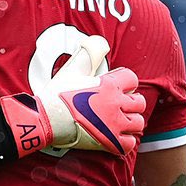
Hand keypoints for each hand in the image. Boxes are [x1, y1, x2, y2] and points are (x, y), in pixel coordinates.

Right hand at [0, 35, 144, 156]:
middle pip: (140, 102)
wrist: (46, 119)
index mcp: (109, 85)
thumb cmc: (57, 94)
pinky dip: (125, 142)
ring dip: (130, 123)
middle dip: (131, 103)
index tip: (116, 87)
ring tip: (119, 122)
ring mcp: (114, 124)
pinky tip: (116, 138)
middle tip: (118, 106)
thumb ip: (89, 54)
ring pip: (138, 123)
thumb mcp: (73, 69)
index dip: (125, 83)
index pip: (132, 79)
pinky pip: (129, 144)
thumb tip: (100, 42)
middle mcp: (115, 103)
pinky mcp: (110, 142)